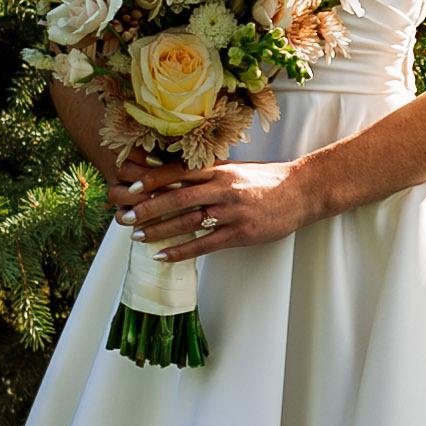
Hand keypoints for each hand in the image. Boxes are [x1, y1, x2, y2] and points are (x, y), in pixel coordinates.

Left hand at [117, 156, 320, 261]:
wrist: (301, 192)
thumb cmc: (265, 180)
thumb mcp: (236, 169)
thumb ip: (208, 173)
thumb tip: (175, 177)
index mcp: (220, 169)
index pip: (179, 172)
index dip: (153, 181)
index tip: (131, 189)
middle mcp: (223, 188)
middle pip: (178, 198)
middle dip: (148, 209)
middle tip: (124, 217)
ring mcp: (233, 211)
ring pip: (188, 221)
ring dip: (160, 230)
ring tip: (138, 237)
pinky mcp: (241, 233)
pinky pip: (205, 244)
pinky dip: (182, 251)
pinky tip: (164, 256)